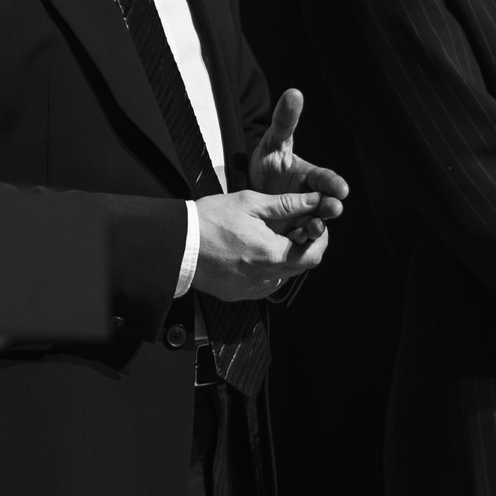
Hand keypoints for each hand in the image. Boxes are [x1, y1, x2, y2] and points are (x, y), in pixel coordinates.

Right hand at [192, 190, 332, 301]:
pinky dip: (266, 269)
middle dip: (302, 247)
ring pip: (283, 275)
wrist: (176, 245)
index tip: (312, 226)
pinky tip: (251, 253)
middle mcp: (265, 276)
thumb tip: (314, 201)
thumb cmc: (208, 221)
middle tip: (290, 228)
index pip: (314, 255)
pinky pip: (264, 284)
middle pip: (301, 267)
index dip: (319, 240)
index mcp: (271, 254)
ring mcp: (252, 289)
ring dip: (284, 258)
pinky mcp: (239, 294)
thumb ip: (286, 204)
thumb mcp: (249, 203)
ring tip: (266, 239)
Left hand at [249, 89, 350, 245]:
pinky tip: (295, 243)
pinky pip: (301, 240)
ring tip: (311, 229)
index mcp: (312, 177)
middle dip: (330, 206)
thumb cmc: (266, 163)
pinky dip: (300, 242)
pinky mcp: (293, 234)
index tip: (341, 189)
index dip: (334, 184)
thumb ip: (284, 121)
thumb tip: (294, 92)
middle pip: (326, 203)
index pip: (326, 179)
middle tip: (333, 209)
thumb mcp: (272, 143)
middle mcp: (313, 198)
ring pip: (316, 224)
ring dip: (316, 227)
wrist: (249, 190)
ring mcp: (304, 217)